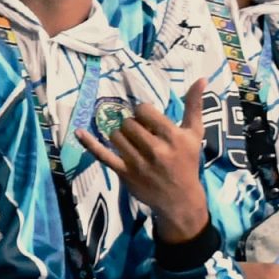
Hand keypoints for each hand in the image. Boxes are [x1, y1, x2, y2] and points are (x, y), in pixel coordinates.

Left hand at [83, 81, 209, 241]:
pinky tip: (77, 132)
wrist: (180, 199)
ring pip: (116, 135)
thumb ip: (194, 106)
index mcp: (173, 137)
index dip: (143, 113)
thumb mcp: (194, 134)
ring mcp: (138, 163)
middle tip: (142, 135)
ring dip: (121, 135)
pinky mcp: (124, 173)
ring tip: (132, 142)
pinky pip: (103, 155)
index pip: (144, 111)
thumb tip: (201, 79)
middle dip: (133, 125)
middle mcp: (155, 150)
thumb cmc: (187, 162)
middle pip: (129, 123)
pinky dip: (89, 143)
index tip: (149, 121)